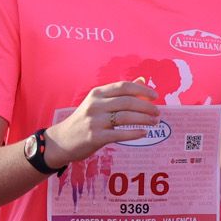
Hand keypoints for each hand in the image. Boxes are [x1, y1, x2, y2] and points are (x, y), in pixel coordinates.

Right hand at [47, 82, 161, 164]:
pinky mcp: (95, 137)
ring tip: (154, 122)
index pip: (124, 86)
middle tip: (157, 112)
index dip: (142, 89)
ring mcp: (95, 121)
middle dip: (146, 106)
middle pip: (127, 101)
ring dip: (144, 119)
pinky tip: (144, 133)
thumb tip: (142, 80)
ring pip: (125, 117)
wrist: (62, 140)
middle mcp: (95, 105)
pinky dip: (134, 133)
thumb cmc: (85, 120)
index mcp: (97, 93)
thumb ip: (119, 92)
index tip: (155, 96)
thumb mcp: (98, 102)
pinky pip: (119, 134)